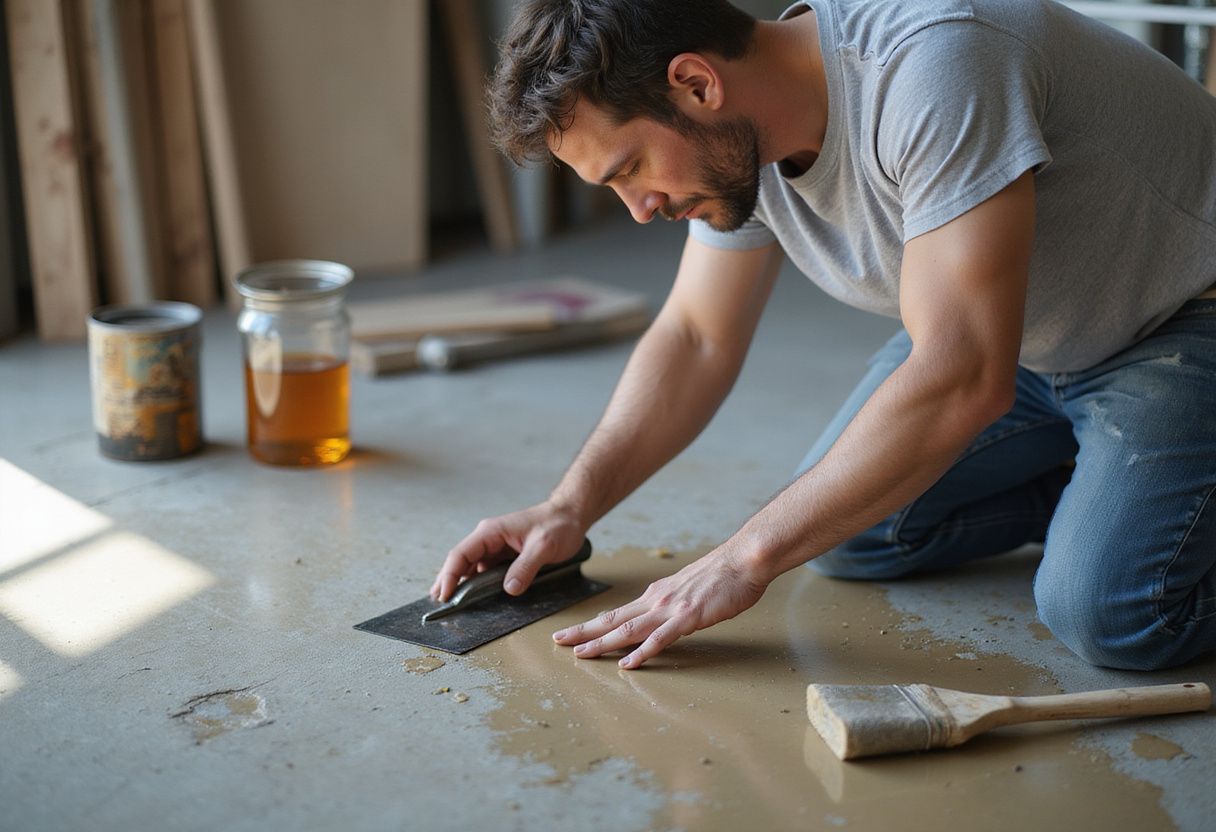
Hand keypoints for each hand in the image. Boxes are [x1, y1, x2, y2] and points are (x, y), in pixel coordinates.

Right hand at [430, 501, 586, 601]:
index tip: (444, 594)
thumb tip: (508, 589)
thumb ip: (526, 567)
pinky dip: (476, 582)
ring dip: (460, 583)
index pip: (461, 554)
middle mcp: (488, 538)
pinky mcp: (505, 555)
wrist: (570, 516)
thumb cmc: (557, 525)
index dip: (449, 575)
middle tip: (439, 603)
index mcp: (491, 531)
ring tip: (449, 602)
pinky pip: (485, 570)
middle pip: (460, 561)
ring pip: (471, 566)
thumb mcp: (544, 546)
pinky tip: (472, 595)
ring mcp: (496, 547)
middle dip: (448, 580)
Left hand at [552, 543, 769, 668]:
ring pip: (628, 630)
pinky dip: (641, 652)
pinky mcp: (689, 617)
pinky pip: (660, 639)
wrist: (744, 560)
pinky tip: (627, 663)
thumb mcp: (689, 588)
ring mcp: (671, 609)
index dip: (592, 625)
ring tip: (580, 655)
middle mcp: (656, 601)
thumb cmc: (723, 575)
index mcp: (656, 595)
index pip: (617, 614)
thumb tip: (662, 615)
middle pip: (613, 620)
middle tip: (557, 642)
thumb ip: (673, 602)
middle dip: (583, 632)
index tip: (572, 634)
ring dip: (602, 643)